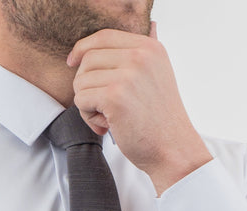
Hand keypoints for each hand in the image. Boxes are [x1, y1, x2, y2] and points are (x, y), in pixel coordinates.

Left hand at [68, 22, 212, 195]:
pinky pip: (81, 100)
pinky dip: (88, 117)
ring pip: (81, 81)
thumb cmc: (161, 120)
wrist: (173, 150)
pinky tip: (106, 127)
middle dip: (86, 85)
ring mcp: (127, 76)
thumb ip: (147, 54)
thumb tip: (151, 25)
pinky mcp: (115, 97)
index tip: (72, 63)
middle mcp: (140, 56)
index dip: (83, 49)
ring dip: (87, 104)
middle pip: (88, 59)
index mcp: (150, 48)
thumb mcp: (160, 75)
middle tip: (102, 108)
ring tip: (108, 119)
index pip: (104, 37)